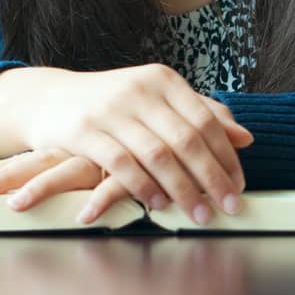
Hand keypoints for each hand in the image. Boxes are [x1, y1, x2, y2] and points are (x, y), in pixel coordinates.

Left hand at [0, 147, 136, 222]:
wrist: (182, 128)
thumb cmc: (141, 147)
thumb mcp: (104, 155)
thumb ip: (79, 169)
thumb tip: (47, 183)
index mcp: (74, 143)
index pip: (31, 157)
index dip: (0, 170)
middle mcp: (86, 148)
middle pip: (38, 162)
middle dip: (4, 177)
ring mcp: (109, 158)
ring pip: (69, 172)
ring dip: (41, 189)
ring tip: (15, 205)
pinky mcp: (137, 172)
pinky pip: (115, 188)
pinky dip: (99, 202)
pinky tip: (83, 218)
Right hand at [20, 63, 254, 225]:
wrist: (49, 98)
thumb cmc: (112, 104)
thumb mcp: (156, 100)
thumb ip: (199, 114)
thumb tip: (245, 138)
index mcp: (162, 80)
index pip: (206, 120)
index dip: (226, 156)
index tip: (239, 186)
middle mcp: (139, 89)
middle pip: (186, 139)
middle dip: (212, 178)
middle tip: (229, 208)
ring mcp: (110, 109)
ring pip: (158, 154)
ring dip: (183, 189)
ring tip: (199, 214)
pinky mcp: (84, 130)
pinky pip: (122, 164)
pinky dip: (144, 187)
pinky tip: (159, 205)